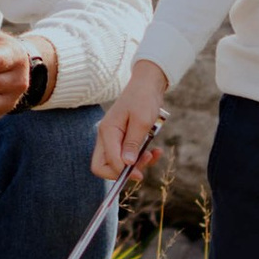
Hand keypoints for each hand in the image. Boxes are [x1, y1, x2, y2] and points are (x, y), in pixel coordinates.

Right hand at [91, 60, 167, 181]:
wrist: (148, 84)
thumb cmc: (143, 99)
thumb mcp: (141, 121)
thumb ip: (132, 143)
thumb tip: (126, 164)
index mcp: (107, 132)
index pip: (105, 163)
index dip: (121, 172)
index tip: (139, 173)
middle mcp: (106, 136)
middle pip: (103, 166)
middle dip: (122, 173)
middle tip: (142, 170)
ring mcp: (114, 138)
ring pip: (117, 163)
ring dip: (136, 165)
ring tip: (152, 155)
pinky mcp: (123, 138)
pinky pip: (127, 155)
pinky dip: (141, 157)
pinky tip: (155, 151)